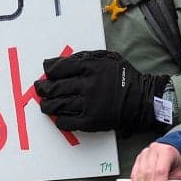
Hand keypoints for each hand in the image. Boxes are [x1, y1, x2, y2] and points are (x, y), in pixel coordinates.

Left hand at [35, 50, 168, 134]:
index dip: (49, 71)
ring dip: (47, 105)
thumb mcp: (105, 58)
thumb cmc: (122, 76)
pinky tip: (59, 116)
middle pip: (54, 87)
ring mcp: (88, 104)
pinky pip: (66, 122)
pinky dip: (59, 119)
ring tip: (45, 104)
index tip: (47, 73)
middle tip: (40, 89)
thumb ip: (81, 58)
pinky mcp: (91, 121)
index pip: (59, 68)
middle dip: (43, 89)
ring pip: (57, 105)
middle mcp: (88, 85)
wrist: (140, 99)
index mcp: (91, 67)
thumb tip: (55, 63)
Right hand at [131, 142, 180, 180]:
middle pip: (148, 173)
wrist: (172, 154)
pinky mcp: (137, 161)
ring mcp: (144, 155)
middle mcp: (153, 151)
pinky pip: (134, 175)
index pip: (160, 171)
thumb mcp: (179, 172)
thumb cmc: (176, 162)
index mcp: (165, 151)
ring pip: (140, 175)